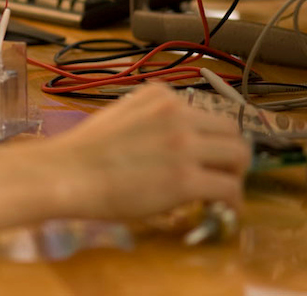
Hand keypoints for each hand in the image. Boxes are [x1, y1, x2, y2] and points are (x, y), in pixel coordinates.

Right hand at [46, 83, 251, 218]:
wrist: (68, 173)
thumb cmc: (84, 150)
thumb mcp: (120, 114)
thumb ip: (150, 117)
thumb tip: (171, 142)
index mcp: (161, 95)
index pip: (206, 112)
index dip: (210, 137)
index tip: (207, 154)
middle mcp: (178, 114)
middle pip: (231, 130)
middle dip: (231, 153)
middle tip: (222, 173)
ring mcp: (184, 146)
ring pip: (238, 155)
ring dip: (235, 174)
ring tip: (223, 192)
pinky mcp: (186, 179)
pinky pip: (229, 188)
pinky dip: (234, 202)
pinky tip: (226, 211)